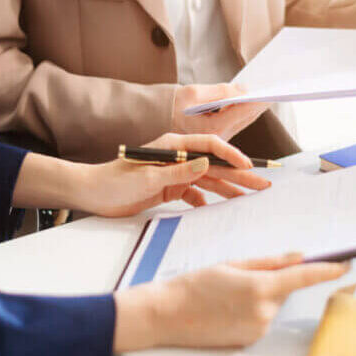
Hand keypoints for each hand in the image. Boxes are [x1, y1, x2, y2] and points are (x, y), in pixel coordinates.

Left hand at [77, 133, 271, 216]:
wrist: (93, 193)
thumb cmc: (114, 180)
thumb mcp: (148, 177)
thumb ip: (178, 171)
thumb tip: (207, 163)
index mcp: (173, 146)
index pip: (210, 146)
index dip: (230, 155)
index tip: (247, 167)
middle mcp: (177, 157)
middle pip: (214, 164)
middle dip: (239, 174)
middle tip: (262, 184)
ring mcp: (174, 173)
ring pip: (208, 181)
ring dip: (228, 189)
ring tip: (249, 197)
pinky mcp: (169, 188)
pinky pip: (194, 194)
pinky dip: (206, 201)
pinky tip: (218, 209)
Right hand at [114, 253, 350, 350]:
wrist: (167, 315)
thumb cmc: (195, 285)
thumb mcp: (232, 264)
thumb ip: (269, 262)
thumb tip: (299, 257)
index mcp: (260, 287)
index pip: (304, 277)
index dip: (328, 270)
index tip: (346, 263)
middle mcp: (264, 312)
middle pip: (285, 290)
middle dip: (273, 281)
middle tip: (240, 278)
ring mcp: (258, 329)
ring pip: (274, 305)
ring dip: (261, 296)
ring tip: (227, 295)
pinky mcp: (250, 340)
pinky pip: (263, 319)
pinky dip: (252, 310)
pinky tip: (227, 309)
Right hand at [172, 83, 268, 139]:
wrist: (155, 121)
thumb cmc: (171, 106)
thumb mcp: (194, 93)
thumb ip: (221, 91)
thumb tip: (244, 90)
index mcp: (212, 128)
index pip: (242, 111)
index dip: (258, 99)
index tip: (272, 91)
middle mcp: (218, 138)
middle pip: (247, 118)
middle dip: (261, 104)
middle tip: (277, 91)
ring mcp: (219, 140)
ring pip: (245, 121)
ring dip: (255, 109)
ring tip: (267, 95)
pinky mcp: (218, 139)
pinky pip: (237, 124)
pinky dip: (246, 112)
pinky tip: (253, 102)